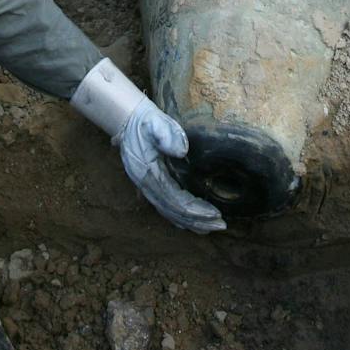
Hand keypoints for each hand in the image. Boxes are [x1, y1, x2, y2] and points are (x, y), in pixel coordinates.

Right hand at [117, 101, 226, 233]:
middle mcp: (147, 185)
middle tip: (221, 225)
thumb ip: (167, 134)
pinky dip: (179, 217)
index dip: (195, 210)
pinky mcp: (151, 185)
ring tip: (210, 227)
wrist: (128, 121)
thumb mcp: (156, 123)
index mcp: (149, 173)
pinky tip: (190, 223)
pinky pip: (165, 207)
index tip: (216, 213)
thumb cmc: (146, 122)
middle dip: (197, 221)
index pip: (175, 200)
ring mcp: (147, 187)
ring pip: (169, 212)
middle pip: (173, 211)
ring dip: (190, 222)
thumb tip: (182, 151)